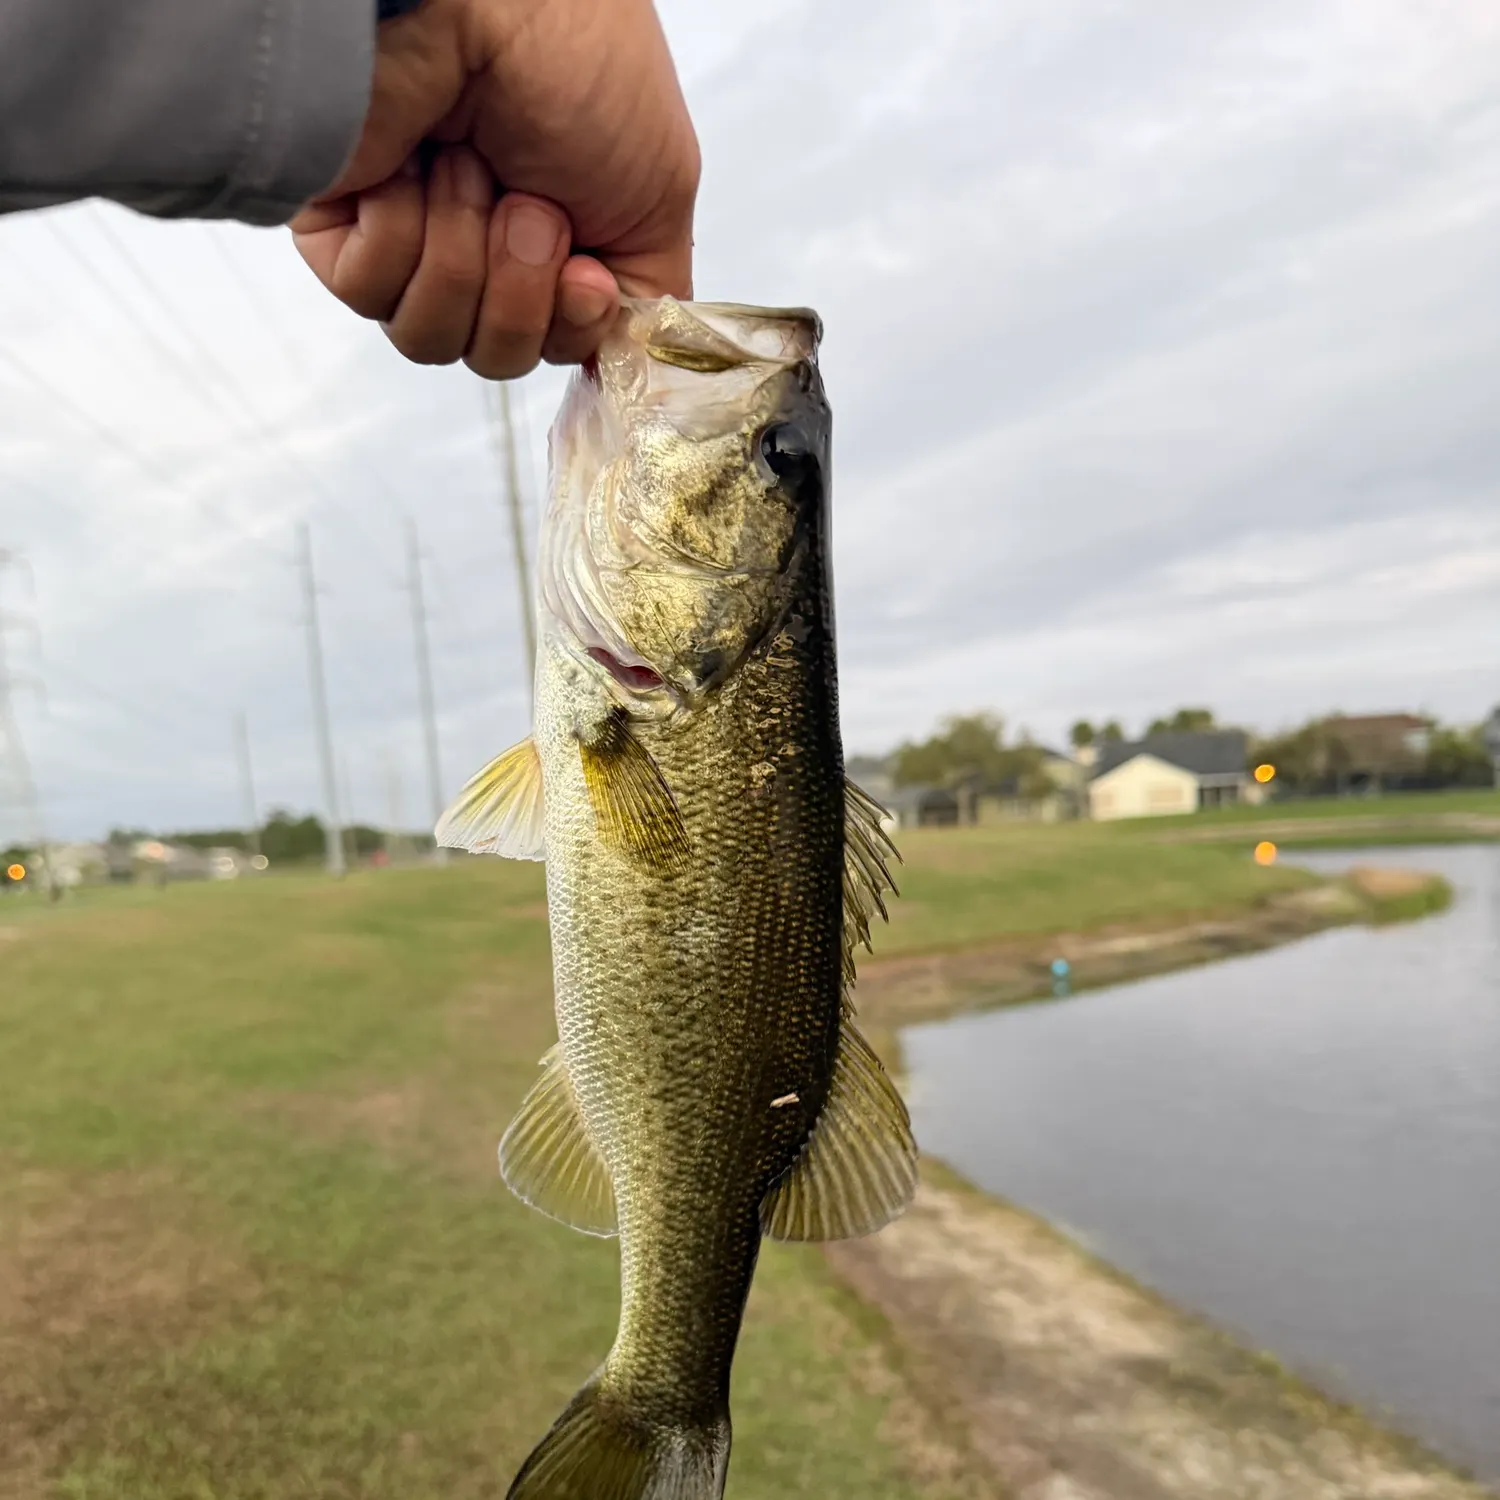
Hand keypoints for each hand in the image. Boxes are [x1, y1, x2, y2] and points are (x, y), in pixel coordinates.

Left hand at [290, 0, 699, 377]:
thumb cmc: (583, 66)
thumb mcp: (660, 200)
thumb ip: (643, 300)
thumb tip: (615, 360)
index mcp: (556, 248)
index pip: (558, 350)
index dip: (571, 328)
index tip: (582, 270)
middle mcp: (483, 249)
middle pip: (496, 358)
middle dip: (519, 292)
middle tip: (525, 203)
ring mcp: (409, 240)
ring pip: (433, 339)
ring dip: (464, 257)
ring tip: (468, 168)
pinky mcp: (340, 229)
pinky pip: (373, 295)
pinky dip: (404, 235)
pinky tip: (412, 169)